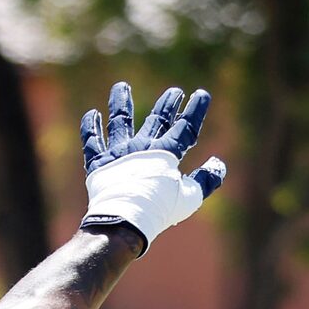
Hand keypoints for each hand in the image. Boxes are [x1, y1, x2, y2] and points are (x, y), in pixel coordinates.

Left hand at [80, 82, 226, 250]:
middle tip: (174, 92)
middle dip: (168, 104)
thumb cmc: (159, 211)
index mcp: (166, 153)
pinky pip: (92, 140)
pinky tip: (91, 114)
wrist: (124, 221)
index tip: (201, 95)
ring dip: (121, 102)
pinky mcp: (99, 163)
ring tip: (120, 87)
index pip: (185, 127)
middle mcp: (142, 146)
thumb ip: (206, 180)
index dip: (195, 110)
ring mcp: (119, 152)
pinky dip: (91, 127)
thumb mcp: (189, 198)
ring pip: (120, 121)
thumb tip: (217, 164)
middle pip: (157, 120)